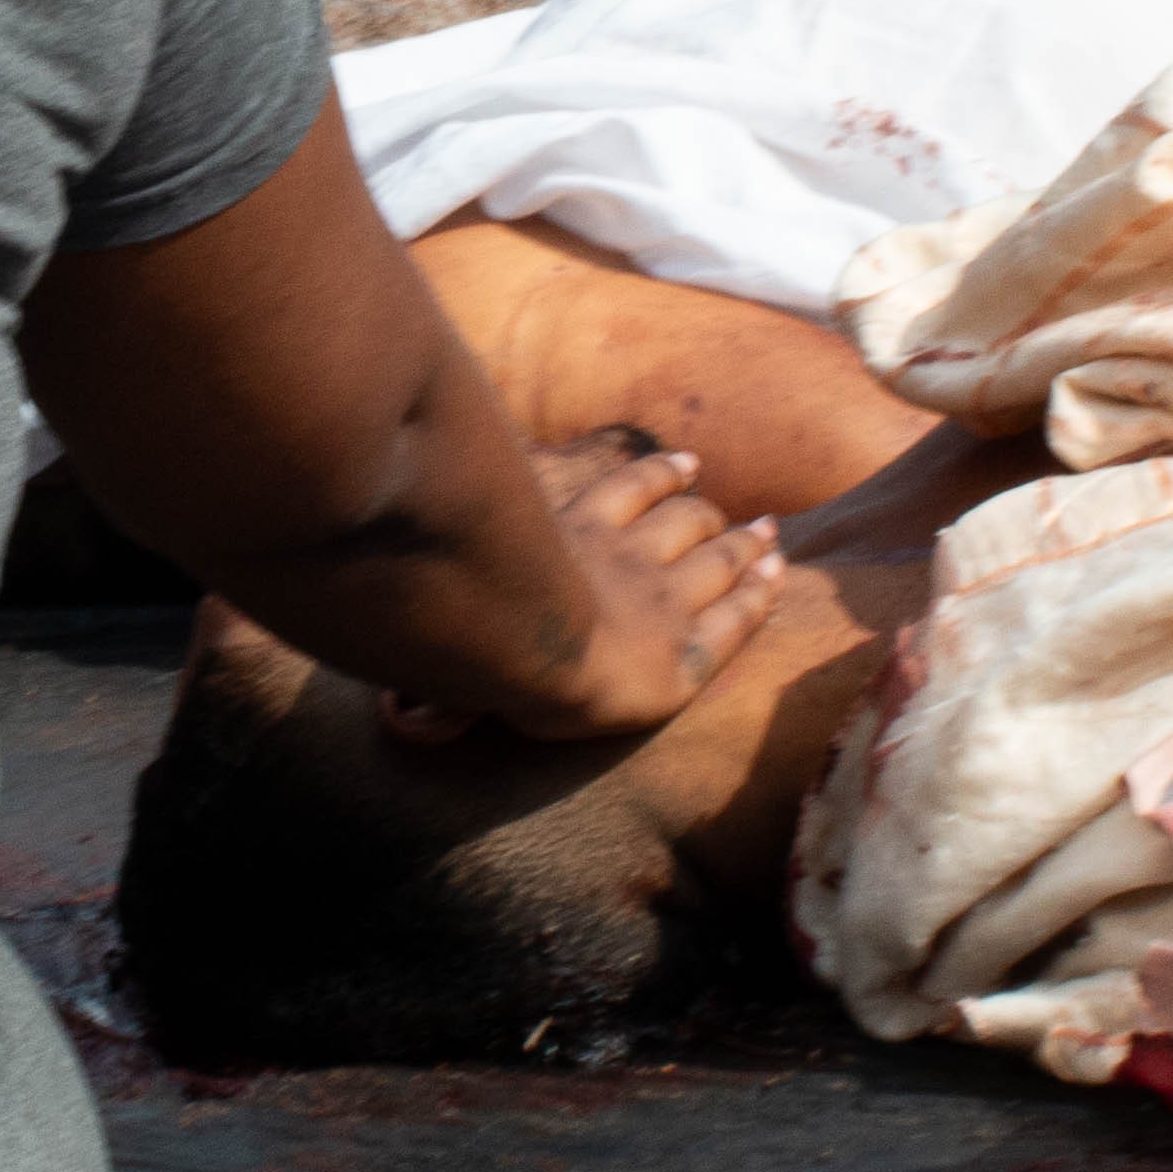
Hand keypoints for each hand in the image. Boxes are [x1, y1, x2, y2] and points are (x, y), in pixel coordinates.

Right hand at [422, 441, 780, 746]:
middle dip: (712, 512)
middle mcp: (626, 554)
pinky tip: (778, 576)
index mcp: (575, 532)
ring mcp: (664, 597)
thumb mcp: (457, 600)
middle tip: (739, 510)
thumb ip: (437, 635)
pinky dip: (761, 591)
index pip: (627, 494)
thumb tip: (394, 705)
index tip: (688, 466)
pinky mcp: (690, 648)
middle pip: (682, 521)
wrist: (532, 652)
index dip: (660, 477)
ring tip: (768, 533)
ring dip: (745, 543)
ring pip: (718, 558)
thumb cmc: (480, 623)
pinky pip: (738, 614)